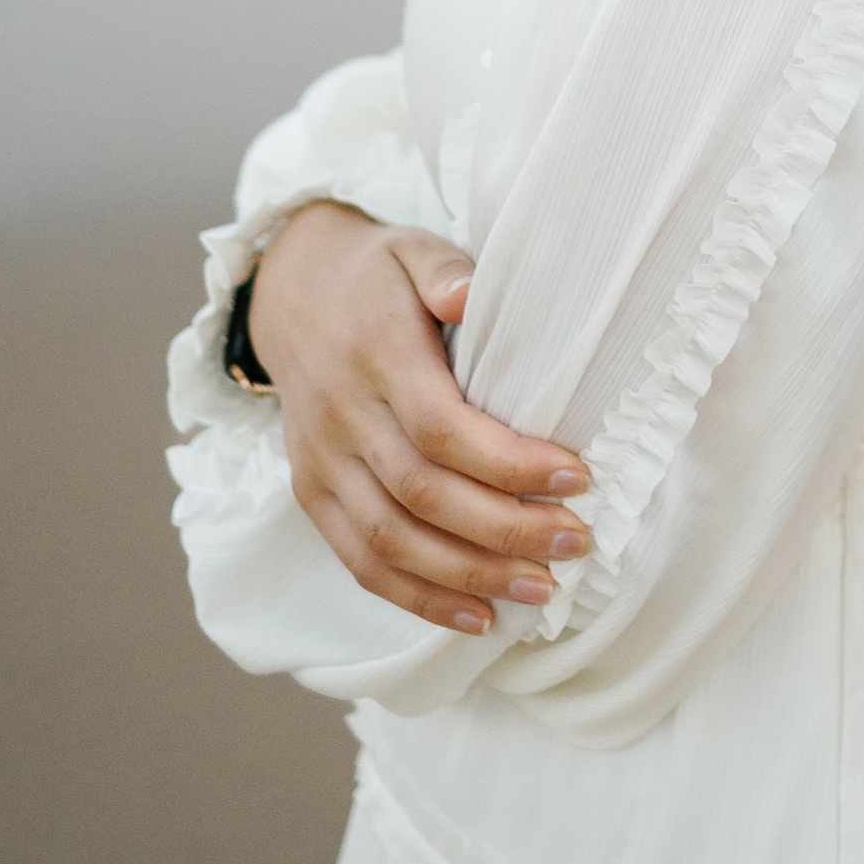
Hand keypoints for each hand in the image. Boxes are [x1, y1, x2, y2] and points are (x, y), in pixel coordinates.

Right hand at [245, 201, 593, 635]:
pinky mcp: (312, 495)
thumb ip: (445, 271)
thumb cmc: (374, 276)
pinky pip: (360, 561)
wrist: (287, 294)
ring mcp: (321, 464)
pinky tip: (476, 615)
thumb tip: (473, 294)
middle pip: (423, 494)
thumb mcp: (411, 249)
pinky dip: (417, 598)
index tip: (576, 476)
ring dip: (469, 576)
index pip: (442, 428)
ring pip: (391, 541)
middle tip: (575, 541)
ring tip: (540, 588)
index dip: (509, 463)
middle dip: (505, 530)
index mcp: (375, 355)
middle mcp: (342, 417)